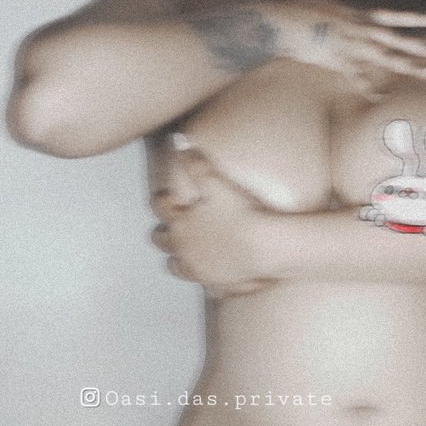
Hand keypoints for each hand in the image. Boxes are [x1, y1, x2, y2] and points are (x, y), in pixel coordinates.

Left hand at [149, 144, 275, 296]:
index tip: (165, 195)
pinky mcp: (215, 283)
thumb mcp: (216, 182)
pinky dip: (204, 279)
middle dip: (163, 231)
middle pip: (162, 239)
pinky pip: (203, 285)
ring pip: (176, 265)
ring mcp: (198, 268)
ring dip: (177, 258)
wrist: (265, 246)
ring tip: (184, 253)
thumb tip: (179, 140)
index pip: (160, 207)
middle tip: (172, 224)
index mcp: (180, 222)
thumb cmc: (242, 213)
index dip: (161, 199)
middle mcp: (183, 248)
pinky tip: (211, 279)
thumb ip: (196, 161)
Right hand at [262, 0, 425, 97]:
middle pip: (401, 41)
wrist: (281, 21)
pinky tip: (382, 100)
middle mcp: (363, 30)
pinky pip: (357, 79)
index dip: (420, 18)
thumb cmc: (302, 5)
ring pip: (388, 60)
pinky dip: (368, 90)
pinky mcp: (338, 62)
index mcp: (362, 13)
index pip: (398, 16)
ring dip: (413, 68)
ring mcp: (353, 47)